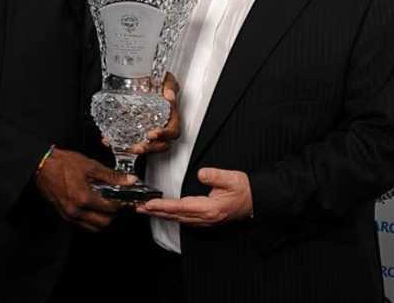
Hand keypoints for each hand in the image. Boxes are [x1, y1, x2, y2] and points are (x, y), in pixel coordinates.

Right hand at [34, 147, 134, 231]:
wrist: (43, 166)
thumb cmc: (63, 164)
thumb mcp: (90, 166)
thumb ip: (111, 176)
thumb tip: (128, 180)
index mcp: (83, 198)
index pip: (110, 208)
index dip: (121, 203)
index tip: (124, 198)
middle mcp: (76, 211)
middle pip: (104, 223)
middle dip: (113, 214)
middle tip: (115, 202)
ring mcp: (69, 215)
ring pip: (94, 227)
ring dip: (103, 219)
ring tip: (105, 205)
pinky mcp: (65, 216)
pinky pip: (83, 224)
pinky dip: (92, 219)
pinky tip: (93, 206)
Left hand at [105, 72, 180, 154]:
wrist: (146, 81)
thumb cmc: (159, 82)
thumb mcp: (166, 80)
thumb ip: (170, 86)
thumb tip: (169, 95)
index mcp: (171, 117)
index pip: (172, 131)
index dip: (164, 135)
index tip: (154, 134)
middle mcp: (162, 127)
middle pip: (160, 145)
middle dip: (149, 148)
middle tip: (138, 147)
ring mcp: (149, 131)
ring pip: (146, 147)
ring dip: (135, 149)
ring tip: (124, 147)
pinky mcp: (136, 132)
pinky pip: (131, 141)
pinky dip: (119, 143)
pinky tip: (109, 140)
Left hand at [136, 167, 252, 226]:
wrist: (255, 201)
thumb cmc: (244, 190)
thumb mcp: (232, 179)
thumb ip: (216, 176)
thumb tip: (201, 173)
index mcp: (209, 208)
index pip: (181, 207)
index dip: (164, 205)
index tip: (150, 203)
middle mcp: (205, 218)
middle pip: (175, 215)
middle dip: (156, 211)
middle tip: (139, 207)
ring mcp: (205, 220)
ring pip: (178, 218)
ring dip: (161, 214)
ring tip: (146, 209)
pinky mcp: (205, 219)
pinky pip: (184, 219)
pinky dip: (171, 215)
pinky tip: (164, 212)